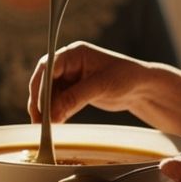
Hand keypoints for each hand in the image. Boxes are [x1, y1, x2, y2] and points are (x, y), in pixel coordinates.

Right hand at [27, 41, 150, 123]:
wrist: (141, 87)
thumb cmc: (126, 77)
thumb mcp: (101, 86)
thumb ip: (75, 98)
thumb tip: (53, 114)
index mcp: (75, 54)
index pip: (49, 67)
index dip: (42, 86)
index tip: (41, 107)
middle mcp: (70, 63)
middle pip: (45, 81)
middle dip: (40, 101)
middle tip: (39, 121)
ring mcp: (71, 77)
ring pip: (49, 93)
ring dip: (46, 109)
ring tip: (45, 127)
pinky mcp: (74, 91)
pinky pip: (58, 101)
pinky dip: (55, 112)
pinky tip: (54, 124)